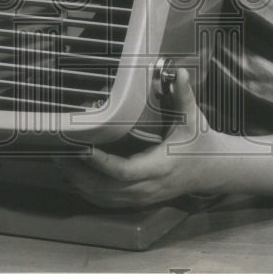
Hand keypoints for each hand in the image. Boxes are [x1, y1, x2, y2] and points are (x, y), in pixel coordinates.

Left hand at [57, 68, 227, 207]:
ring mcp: (142, 196)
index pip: (124, 170)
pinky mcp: (139, 200)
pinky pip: (108, 202)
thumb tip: (178, 72)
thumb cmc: (200, 143)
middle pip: (106, 188)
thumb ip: (184, 95)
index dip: (100, 162)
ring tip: (61, 163)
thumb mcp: (193, 119)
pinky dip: (89, 192)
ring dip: (80, 183)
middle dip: (80, 173)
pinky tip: (75, 178)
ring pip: (104, 198)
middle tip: (59, 154)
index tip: (82, 148)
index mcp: (159, 166)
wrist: (213, 171)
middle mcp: (148, 186)